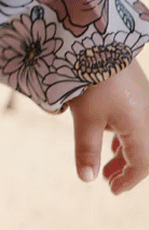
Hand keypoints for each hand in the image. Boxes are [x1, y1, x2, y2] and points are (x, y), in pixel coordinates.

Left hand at [67, 59, 148, 194]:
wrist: (100, 39)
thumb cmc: (91, 80)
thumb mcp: (85, 118)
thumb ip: (87, 149)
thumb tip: (87, 179)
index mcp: (141, 128)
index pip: (142, 164)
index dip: (128, 179)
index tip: (112, 190)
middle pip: (145, 152)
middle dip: (128, 168)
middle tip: (107, 180)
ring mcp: (145, 103)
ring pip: (141, 136)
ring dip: (125, 152)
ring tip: (106, 163)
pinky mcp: (137, 92)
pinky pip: (137, 121)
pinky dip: (125, 135)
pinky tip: (112, 136)